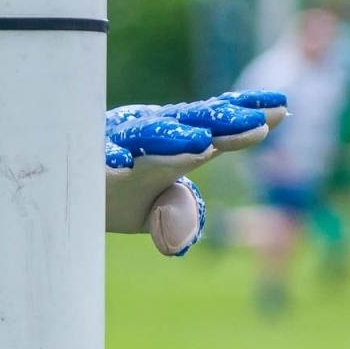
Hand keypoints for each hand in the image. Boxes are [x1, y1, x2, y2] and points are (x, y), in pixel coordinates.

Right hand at [104, 91, 286, 255]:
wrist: (66, 193)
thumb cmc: (117, 196)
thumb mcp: (157, 212)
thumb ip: (181, 215)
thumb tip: (181, 241)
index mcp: (173, 144)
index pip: (216, 129)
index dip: (245, 118)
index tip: (283, 108)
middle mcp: (149, 136)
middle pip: (192, 124)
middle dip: (223, 123)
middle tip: (256, 122)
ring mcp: (118, 144)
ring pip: (148, 137)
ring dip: (173, 140)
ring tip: (202, 145)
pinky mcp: (88, 160)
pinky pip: (99, 159)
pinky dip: (109, 158)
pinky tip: (120, 164)